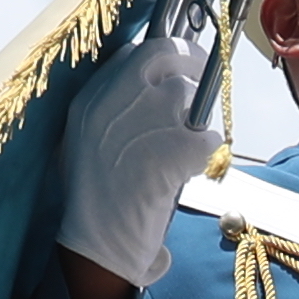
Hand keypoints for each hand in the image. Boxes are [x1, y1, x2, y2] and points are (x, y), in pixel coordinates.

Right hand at [53, 30, 222, 295]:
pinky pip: (209, 138)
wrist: (96, 247)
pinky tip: (192, 174)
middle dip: (195, 66)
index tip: (183, 67)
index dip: (166, 57)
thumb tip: (161, 89)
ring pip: (194, 97)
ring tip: (185, 154)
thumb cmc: (97, 204)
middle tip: (206, 85)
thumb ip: (117, 110)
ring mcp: (144, 119)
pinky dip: (208, 157)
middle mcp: (115, 98)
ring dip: (198, 123)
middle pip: (169, 56)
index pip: (137, 51)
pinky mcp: (172, 148)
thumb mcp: (89, 142)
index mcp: (92, 97)